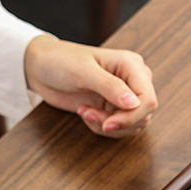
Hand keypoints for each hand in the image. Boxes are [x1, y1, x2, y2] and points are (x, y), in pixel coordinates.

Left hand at [24, 35, 157, 137]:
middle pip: (143, 115)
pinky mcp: (113, 107)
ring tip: (85, 112)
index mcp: (131, 65)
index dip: (132, 117)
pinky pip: (119, 128)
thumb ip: (111, 87)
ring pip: (133, 125)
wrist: (42, 68)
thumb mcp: (84, 72)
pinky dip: (101, 127)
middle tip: (89, 114)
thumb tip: (136, 104)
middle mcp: (133, 80)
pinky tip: (85, 113)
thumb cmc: (61, 61)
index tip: (107, 125)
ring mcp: (124, 95)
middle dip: (117, 122)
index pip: (148, 99)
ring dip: (107, 126)